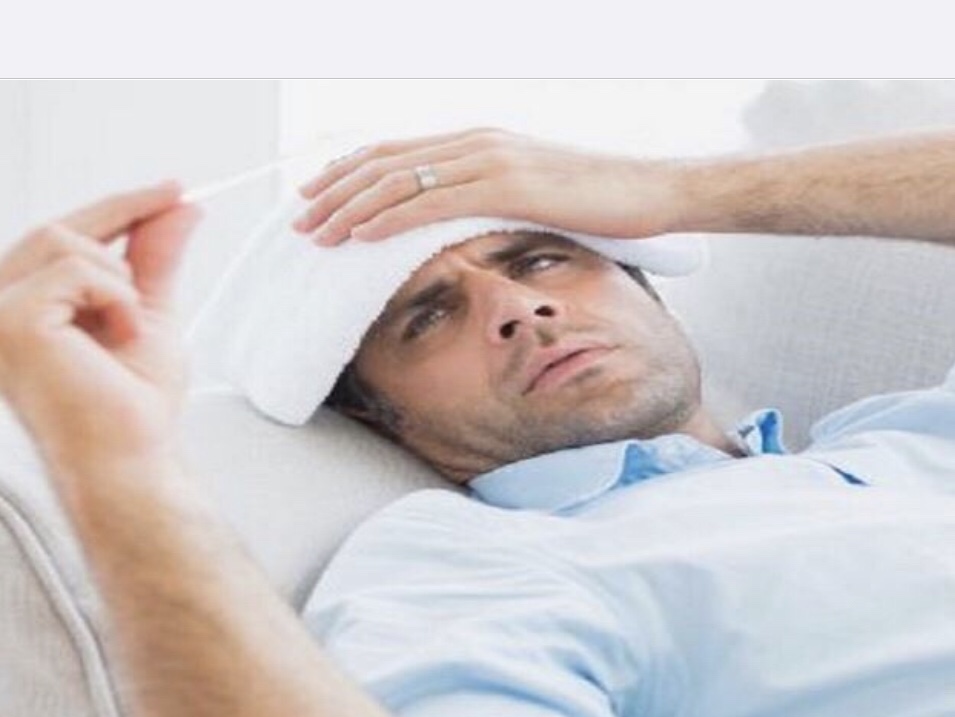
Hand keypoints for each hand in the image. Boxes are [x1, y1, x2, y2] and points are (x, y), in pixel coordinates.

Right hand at [0, 183, 200, 470]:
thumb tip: (180, 208)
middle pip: (58, 228)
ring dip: (120, 282)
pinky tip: (120, 336)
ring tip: (128, 331)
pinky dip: (116, 297)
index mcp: (20, 303)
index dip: (120, 207)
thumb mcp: (148, 314)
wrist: (132, 457)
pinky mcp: (11, 319)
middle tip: (164, 258)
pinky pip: (76, 268)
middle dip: (124, 241)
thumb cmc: (134, 406)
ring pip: (65, 240)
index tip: (175, 189)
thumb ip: (154, 259)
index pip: (60, 236)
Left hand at [292, 128, 688, 245]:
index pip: (397, 152)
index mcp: (478, 143)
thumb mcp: (533, 196)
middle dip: (334, 190)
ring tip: (315, 232)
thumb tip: (458, 224)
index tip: (316, 196)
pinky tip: (360, 235)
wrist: (651, 192)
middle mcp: (476, 142)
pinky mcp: (507, 185)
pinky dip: (390, 217)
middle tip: (298, 218)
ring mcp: (490, 159)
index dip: (349, 173)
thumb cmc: (598, 200)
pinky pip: (433, 200)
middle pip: (385, 160)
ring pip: (399, 178)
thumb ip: (491, 200)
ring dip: (350, 207)